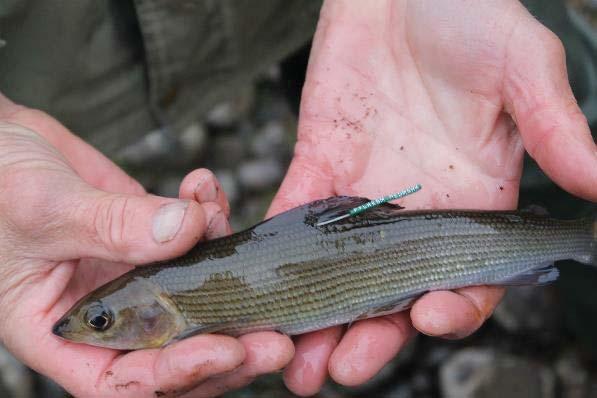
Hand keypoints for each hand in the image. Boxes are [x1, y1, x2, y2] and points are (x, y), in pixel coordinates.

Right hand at [0, 94, 293, 396]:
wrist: (2, 145)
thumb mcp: (44, 208)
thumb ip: (112, 226)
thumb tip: (186, 231)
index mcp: (65, 333)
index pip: (124, 382)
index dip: (178, 376)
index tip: (226, 350)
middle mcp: (107, 314)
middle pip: (176, 353)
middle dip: (228, 346)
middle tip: (277, 338)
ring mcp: (136, 277)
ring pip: (196, 297)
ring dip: (224, 270)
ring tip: (228, 226)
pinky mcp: (152, 240)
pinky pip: (192, 238)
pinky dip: (206, 216)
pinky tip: (204, 188)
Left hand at [269, 0, 596, 394]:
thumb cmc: (468, 16)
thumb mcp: (522, 65)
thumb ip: (554, 126)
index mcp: (475, 200)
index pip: (466, 275)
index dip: (453, 305)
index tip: (428, 318)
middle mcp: (416, 211)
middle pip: (392, 291)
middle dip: (368, 335)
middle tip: (337, 371)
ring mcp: (362, 193)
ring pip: (337, 269)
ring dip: (314, 316)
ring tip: (290, 358)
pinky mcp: (317, 165)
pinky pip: (294, 216)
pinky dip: (278, 253)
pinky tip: (262, 287)